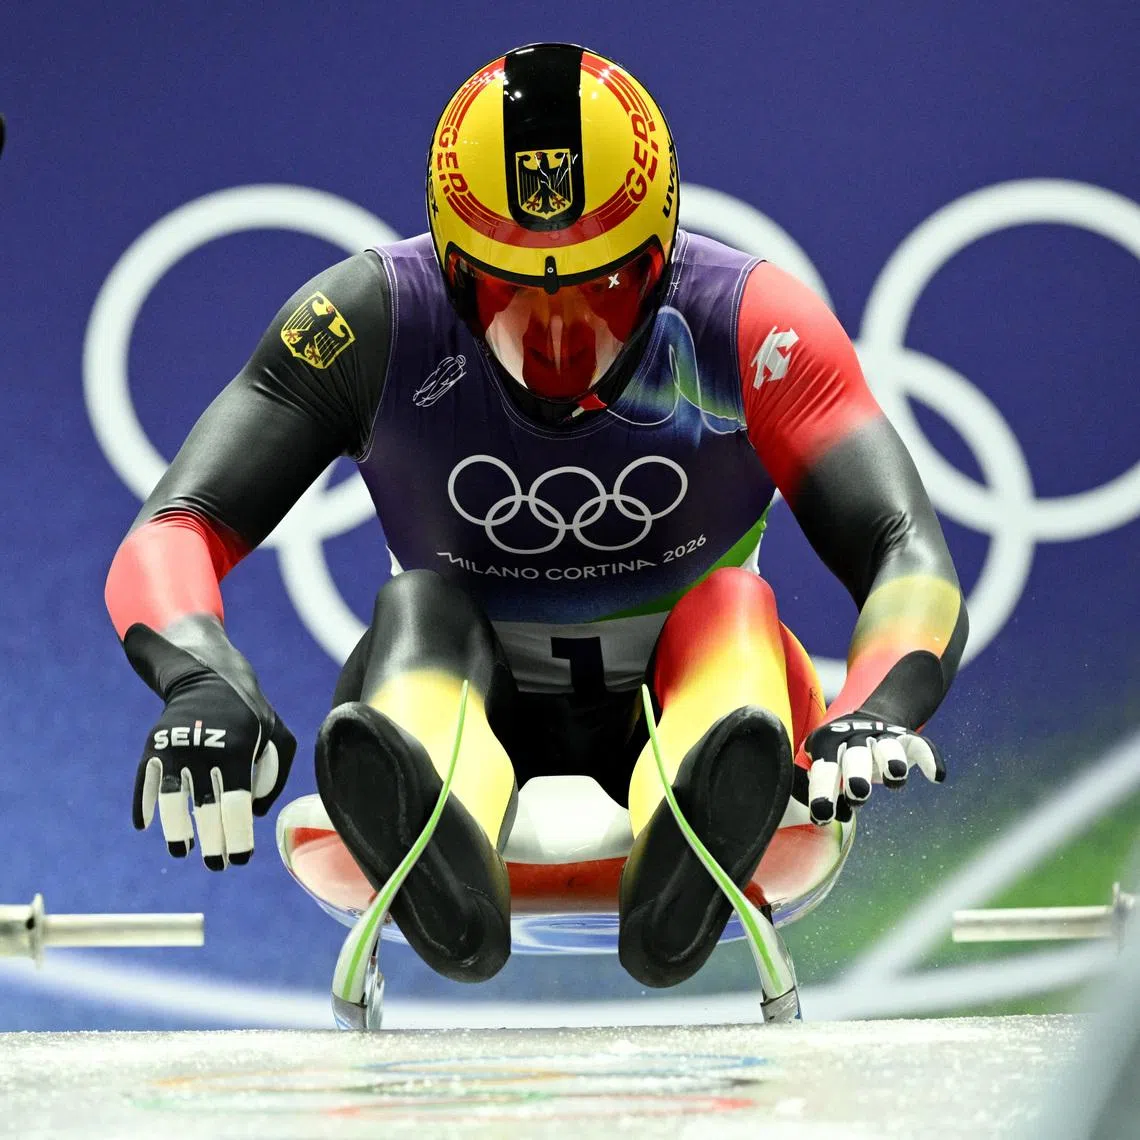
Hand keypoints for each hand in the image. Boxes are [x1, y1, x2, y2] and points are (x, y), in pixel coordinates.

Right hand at [133, 667, 294, 869]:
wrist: (208, 677)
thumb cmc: (251, 715)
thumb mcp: (279, 736)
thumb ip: (277, 776)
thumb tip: (255, 815)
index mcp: (238, 751)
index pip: (236, 805)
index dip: (237, 837)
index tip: (240, 859)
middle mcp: (204, 751)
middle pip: (204, 810)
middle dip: (212, 843)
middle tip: (218, 865)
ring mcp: (174, 748)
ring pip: (170, 802)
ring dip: (175, 832)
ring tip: (182, 851)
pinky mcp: (152, 746)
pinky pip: (144, 783)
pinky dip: (143, 805)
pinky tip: (145, 825)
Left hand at [803, 712, 944, 824]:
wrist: (866, 721)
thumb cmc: (836, 756)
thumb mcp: (819, 764)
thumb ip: (815, 788)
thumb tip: (812, 818)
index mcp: (826, 744)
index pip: (823, 769)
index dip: (822, 792)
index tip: (822, 815)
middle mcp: (853, 738)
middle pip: (855, 756)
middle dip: (856, 774)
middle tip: (858, 793)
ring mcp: (881, 737)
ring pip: (887, 747)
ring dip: (891, 761)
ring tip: (896, 777)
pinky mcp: (906, 738)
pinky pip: (921, 746)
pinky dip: (930, 758)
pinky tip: (937, 776)